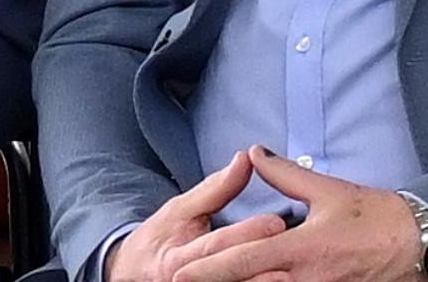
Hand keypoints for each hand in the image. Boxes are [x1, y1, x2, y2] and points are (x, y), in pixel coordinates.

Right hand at [105, 152, 286, 281]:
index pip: (216, 244)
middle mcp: (189, 281)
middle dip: (261, 263)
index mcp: (180, 256)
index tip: (276, 222)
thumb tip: (245, 158)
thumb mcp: (180, 209)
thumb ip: (215, 189)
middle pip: (229, 272)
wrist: (135, 275)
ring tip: (293, 275)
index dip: (246, 234)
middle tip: (293, 250)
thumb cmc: (161, 238)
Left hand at [169, 146, 421, 281]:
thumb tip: (253, 154)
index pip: (244, 260)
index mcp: (301, 249)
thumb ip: (285, 174)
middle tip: (183, 281)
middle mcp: (307, 279)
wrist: (419, 243)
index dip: (209, 269)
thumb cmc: (373, 216)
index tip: (180, 271)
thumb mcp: (326, 191)